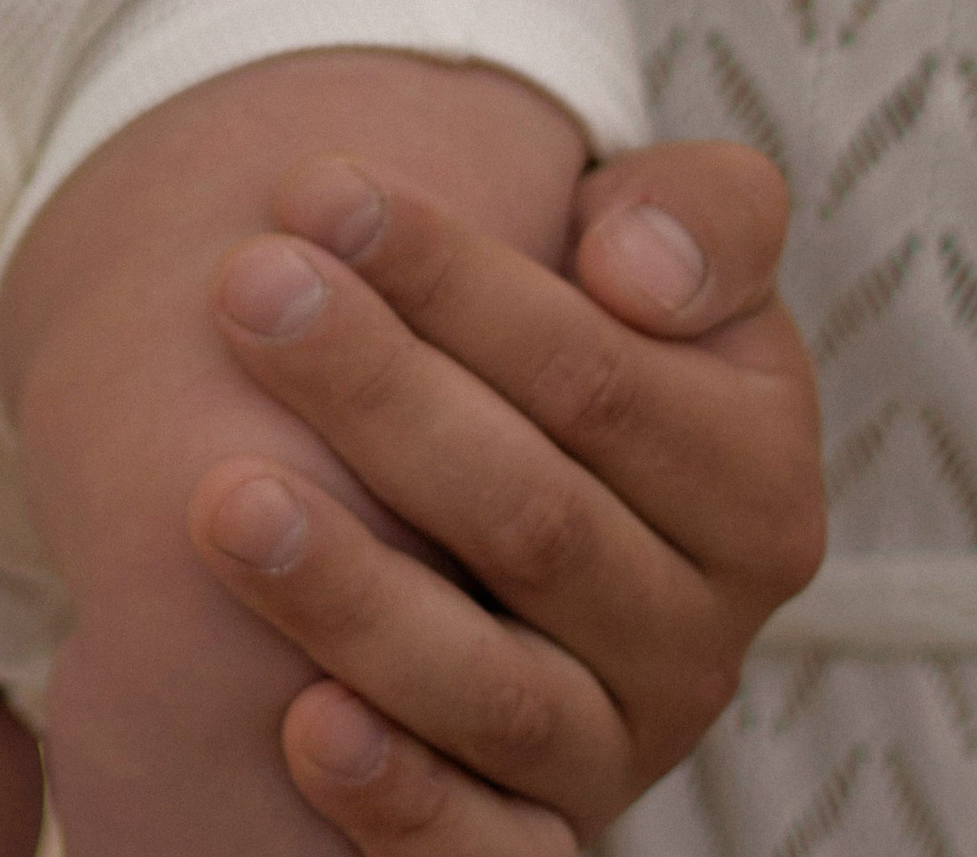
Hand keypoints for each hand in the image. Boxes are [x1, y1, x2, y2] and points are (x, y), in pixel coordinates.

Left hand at [191, 142, 823, 850]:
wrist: (555, 489)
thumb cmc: (596, 344)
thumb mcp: (680, 260)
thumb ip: (703, 221)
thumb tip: (635, 272)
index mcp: (755, 486)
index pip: (597, 377)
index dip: (454, 278)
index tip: (316, 187)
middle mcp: (699, 638)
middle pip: (530, 518)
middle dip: (377, 395)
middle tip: (244, 288)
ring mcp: (618, 751)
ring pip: (494, 691)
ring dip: (352, 598)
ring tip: (221, 498)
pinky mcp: (539, 841)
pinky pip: (486, 855)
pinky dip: (402, 804)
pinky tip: (301, 727)